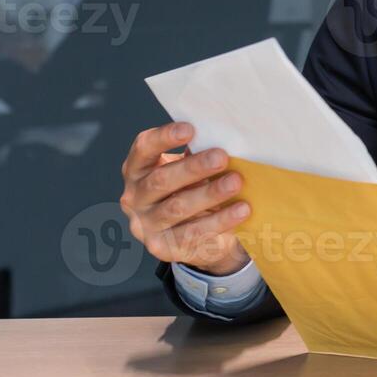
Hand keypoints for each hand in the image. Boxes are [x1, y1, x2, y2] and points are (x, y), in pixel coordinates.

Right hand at [119, 123, 250, 274]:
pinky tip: (241, 210)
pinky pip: (194, 233)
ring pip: (176, 208)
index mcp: (138, 170)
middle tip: (222, 157)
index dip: (163, 137)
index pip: (143, 149)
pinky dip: (220, 220)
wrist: (201, 238)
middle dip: (193, 167)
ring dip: (209, 194)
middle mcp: (135, 198)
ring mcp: (146, 225)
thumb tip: (222, 135)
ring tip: (236, 182)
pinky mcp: (163, 247)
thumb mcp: (191, 172)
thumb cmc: (194, 191)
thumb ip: (196, 154)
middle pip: (161, 180)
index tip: (190, 129)